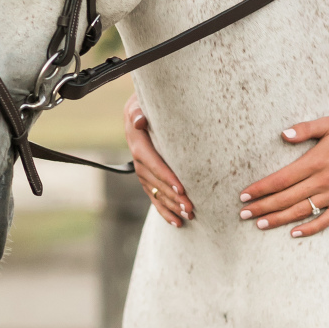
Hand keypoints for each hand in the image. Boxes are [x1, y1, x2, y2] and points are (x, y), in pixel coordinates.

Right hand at [124, 92, 192, 226]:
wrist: (137, 113)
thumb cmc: (145, 107)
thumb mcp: (139, 105)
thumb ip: (139, 112)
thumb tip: (139, 120)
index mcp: (138, 144)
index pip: (153, 164)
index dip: (166, 177)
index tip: (181, 189)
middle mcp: (139, 161)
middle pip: (156, 183)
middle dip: (173, 197)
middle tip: (191, 207)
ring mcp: (142, 172)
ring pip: (156, 193)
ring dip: (171, 206)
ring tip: (188, 216)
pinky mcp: (147, 179)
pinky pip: (154, 197)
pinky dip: (164, 211)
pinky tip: (177, 222)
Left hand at [238, 116, 328, 237]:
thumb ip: (306, 129)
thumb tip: (284, 134)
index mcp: (316, 161)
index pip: (280, 179)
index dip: (260, 189)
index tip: (244, 196)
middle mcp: (323, 180)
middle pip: (285, 198)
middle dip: (262, 206)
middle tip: (243, 214)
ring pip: (301, 211)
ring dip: (278, 219)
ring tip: (260, 224)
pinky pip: (325, 220)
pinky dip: (309, 228)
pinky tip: (294, 233)